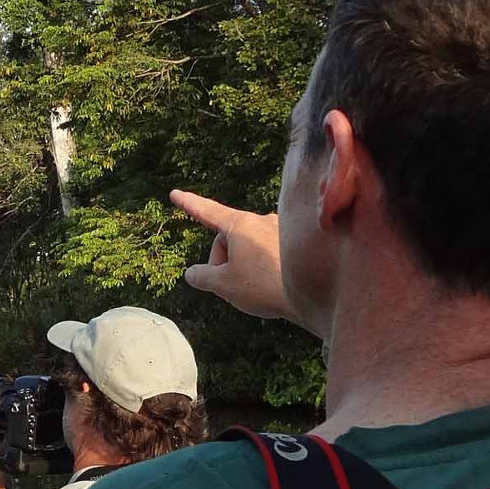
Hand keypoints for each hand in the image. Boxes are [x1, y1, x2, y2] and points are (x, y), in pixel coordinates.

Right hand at [169, 189, 316, 335]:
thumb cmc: (265, 287)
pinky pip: (269, 250)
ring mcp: (281, 229)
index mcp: (240, 225)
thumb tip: (192, 273)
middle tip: (228, 287)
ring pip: (249, 245)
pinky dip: (264, 265)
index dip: (189, 204)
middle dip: (222, 260)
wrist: (314, 294)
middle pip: (229, 238)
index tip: (174, 194)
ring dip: (243, 264)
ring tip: (255, 288)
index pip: (207, 212)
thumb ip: (201, 276)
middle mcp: (262, 220)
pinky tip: (272, 283)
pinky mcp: (297, 242)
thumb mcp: (223, 285)